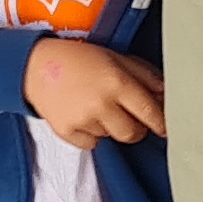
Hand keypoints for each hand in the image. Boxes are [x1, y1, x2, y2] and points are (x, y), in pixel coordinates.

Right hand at [25, 39, 162, 148]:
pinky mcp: (66, 132)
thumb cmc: (79, 59)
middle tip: (128, 115)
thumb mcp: (116, 58)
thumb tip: (167, 95)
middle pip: (133, 133)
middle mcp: (101, 103)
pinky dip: (91, 134)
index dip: (161, 123)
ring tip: (96, 106)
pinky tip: (83, 114)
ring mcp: (83, 120)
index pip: (150, 113)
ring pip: (112, 137)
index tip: (165, 127)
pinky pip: (91, 144)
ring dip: (110, 126)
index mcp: (117, 82)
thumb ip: (145, 76)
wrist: (35, 65)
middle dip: (136, 127)